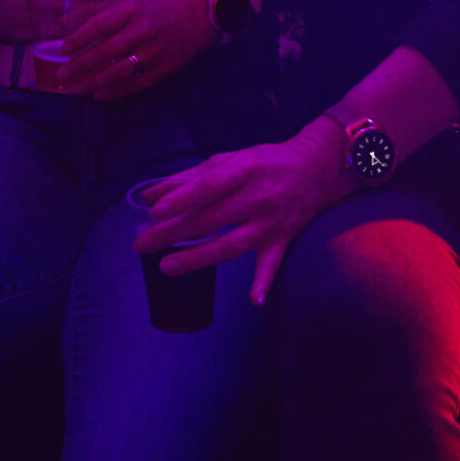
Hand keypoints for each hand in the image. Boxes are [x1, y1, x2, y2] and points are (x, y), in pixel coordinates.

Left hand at [49, 0, 216, 98]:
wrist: (198, 16)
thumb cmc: (155, 8)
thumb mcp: (126, 2)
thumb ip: (94, 10)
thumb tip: (61, 22)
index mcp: (131, 10)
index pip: (100, 25)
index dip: (80, 38)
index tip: (63, 49)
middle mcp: (142, 31)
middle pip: (106, 52)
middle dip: (81, 65)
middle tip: (62, 75)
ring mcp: (154, 52)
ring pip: (119, 72)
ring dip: (94, 82)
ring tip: (74, 90)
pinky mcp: (164, 69)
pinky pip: (136, 84)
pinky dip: (116, 91)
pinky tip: (99, 95)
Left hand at [132, 122, 349, 304]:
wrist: (317, 167)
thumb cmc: (263, 162)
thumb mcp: (228, 160)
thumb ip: (189, 178)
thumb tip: (150, 195)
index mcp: (244, 169)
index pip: (209, 186)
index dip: (182, 198)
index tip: (155, 211)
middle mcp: (258, 196)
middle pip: (212, 218)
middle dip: (174, 232)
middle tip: (143, 244)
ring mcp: (271, 221)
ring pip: (233, 245)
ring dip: (199, 258)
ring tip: (167, 267)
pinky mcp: (283, 239)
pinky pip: (273, 263)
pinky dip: (264, 282)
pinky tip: (254, 301)